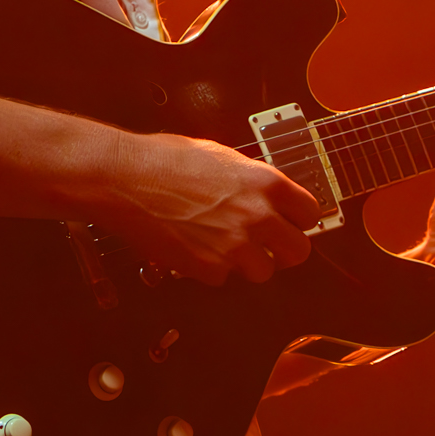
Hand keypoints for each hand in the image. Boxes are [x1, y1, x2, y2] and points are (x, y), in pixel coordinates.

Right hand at [105, 133, 320, 284]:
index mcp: (265, 183)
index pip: (310, 213)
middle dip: (284, 250)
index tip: (291, 222)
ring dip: (247, 263)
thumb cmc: (164, 160)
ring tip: (224, 246)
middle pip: (298, 252)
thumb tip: (264, 196)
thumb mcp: (221, 157)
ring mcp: (233, 246)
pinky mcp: (207, 268)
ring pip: (263, 272)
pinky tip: (195, 247)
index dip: (299, 219)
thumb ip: (250, 181)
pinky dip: (212, 269)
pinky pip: (223, 278)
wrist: (124, 178)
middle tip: (269, 246)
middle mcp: (257, 216)